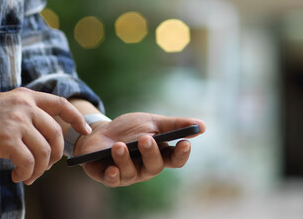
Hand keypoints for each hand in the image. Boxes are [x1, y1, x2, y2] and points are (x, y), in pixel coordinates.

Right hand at [0, 87, 90, 184]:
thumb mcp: (9, 106)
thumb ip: (30, 114)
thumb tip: (52, 138)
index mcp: (27, 97)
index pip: (61, 104)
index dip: (76, 118)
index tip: (84, 131)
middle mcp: (25, 107)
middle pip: (56, 134)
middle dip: (55, 154)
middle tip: (46, 166)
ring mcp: (17, 122)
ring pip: (44, 151)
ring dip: (40, 169)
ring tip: (28, 175)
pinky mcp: (7, 140)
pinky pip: (29, 162)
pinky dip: (27, 173)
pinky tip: (17, 175)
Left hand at [74, 112, 205, 186]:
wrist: (100, 132)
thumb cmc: (130, 129)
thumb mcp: (152, 122)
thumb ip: (175, 125)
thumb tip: (203, 126)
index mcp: (160, 154)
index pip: (176, 159)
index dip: (181, 153)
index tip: (185, 142)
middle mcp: (147, 168)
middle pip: (155, 166)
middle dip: (151, 153)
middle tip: (145, 138)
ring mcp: (129, 174)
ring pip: (132, 172)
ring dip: (125, 159)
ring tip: (119, 146)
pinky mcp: (110, 177)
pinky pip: (113, 180)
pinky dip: (112, 175)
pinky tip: (111, 168)